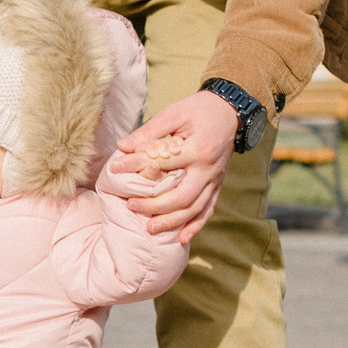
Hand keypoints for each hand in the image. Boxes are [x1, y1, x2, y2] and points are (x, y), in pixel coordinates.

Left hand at [116, 90, 237, 243]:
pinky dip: (196, 225)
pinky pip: (208, 210)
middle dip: (155, 205)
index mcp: (199, 148)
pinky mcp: (218, 185)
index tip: (115, 168)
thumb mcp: (174, 113)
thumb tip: (123, 147)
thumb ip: (150, 131)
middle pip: (182, 195)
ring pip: (195, 208)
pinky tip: (182, 238)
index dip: (137, 165)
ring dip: (173, 221)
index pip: (163, 162)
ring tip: (150, 228)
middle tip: (131, 206)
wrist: (231, 111)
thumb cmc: (199, 110)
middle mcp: (209, 168)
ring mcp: (215, 179)